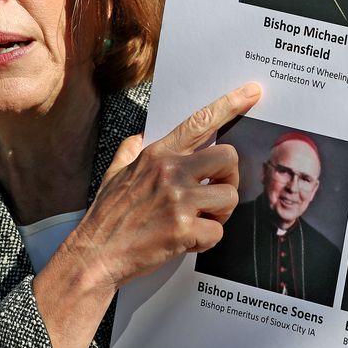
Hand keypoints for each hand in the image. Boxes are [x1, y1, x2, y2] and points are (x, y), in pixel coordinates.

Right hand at [69, 82, 262, 291]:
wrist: (94, 255)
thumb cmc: (106, 218)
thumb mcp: (113, 174)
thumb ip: (130, 152)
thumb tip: (138, 138)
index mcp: (156, 155)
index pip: (199, 122)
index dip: (230, 104)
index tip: (253, 92)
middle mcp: (169, 171)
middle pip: (228, 157)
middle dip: (229, 178)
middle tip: (214, 195)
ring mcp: (177, 199)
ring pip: (229, 197)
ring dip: (220, 214)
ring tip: (198, 222)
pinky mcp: (182, 229)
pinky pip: (218, 232)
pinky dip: (206, 241)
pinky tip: (186, 242)